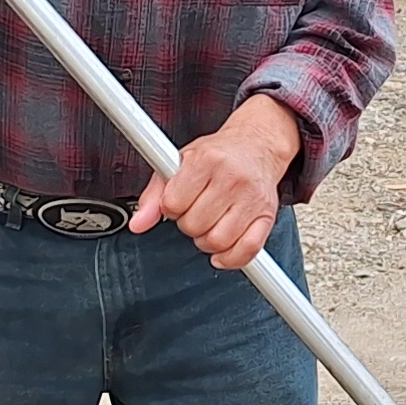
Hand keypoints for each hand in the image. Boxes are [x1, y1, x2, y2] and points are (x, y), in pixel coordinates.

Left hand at [132, 95, 299, 270]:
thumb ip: (154, 195)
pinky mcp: (266, 216)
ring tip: (209, 225)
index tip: (177, 202)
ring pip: (218, 241)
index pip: (174, 203)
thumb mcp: (178, 163)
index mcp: (206, 160)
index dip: (170, 208)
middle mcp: (231, 178)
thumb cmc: (217, 155)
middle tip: (194, 212)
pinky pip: (247, 250)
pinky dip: (231, 257)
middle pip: (195, 225)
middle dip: (188, 224)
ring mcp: (251, 198)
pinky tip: (223, 249)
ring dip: (207, 241)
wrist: (257, 146)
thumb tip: (138, 224)